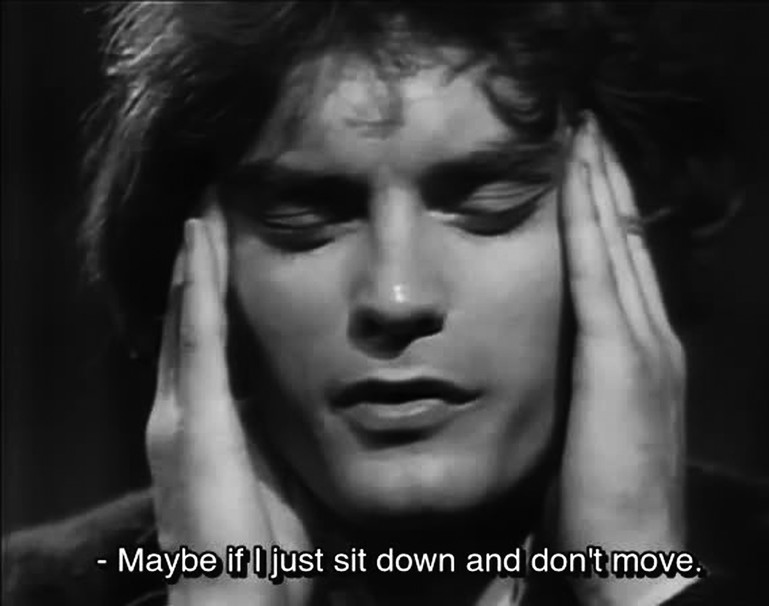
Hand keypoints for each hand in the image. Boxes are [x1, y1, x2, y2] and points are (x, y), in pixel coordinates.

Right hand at [145, 209, 311, 605]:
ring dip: (194, 260)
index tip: (228, 242)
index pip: (211, 338)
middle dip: (198, 262)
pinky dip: (196, 285)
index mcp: (209, 422)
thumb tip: (331, 401)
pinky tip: (200, 241)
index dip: (215, 290)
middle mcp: (184, 409)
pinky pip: (197, 337)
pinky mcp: (191, 423)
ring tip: (203, 209)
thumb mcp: (288, 474)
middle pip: (190, 317)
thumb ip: (294, 433)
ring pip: (186, 316)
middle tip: (209, 207)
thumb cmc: (270, 552)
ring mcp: (181, 414)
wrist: (241, 605)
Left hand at [558, 116, 690, 604]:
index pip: (618, 262)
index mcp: (639, 352)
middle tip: (584, 123)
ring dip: (599, 183)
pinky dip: (588, 221)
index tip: (579, 161)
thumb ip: (573, 379)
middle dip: (605, 179)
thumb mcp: (585, 424)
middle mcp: (651, 335)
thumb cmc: (598, 500)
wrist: (633, 557)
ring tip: (582, 130)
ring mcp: (645, 345)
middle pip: (624, 239)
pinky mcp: (624, 362)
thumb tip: (540, 352)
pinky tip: (575, 177)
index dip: (602, 208)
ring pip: (617, 243)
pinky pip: (599, 275)